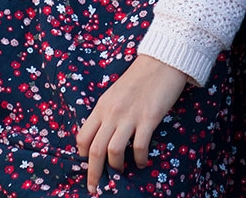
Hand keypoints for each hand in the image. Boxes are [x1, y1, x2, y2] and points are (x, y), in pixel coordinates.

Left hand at [76, 54, 192, 191]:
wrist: (163, 60)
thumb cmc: (139, 77)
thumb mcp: (115, 94)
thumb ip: (107, 113)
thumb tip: (103, 135)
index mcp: (101, 107)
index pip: (83, 137)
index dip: (83, 155)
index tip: (88, 164)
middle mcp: (112, 113)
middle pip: (95, 150)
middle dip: (93, 173)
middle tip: (94, 187)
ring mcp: (130, 116)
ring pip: (114, 151)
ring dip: (116, 167)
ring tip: (120, 172)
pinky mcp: (149, 118)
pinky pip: (140, 146)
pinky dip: (140, 159)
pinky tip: (142, 162)